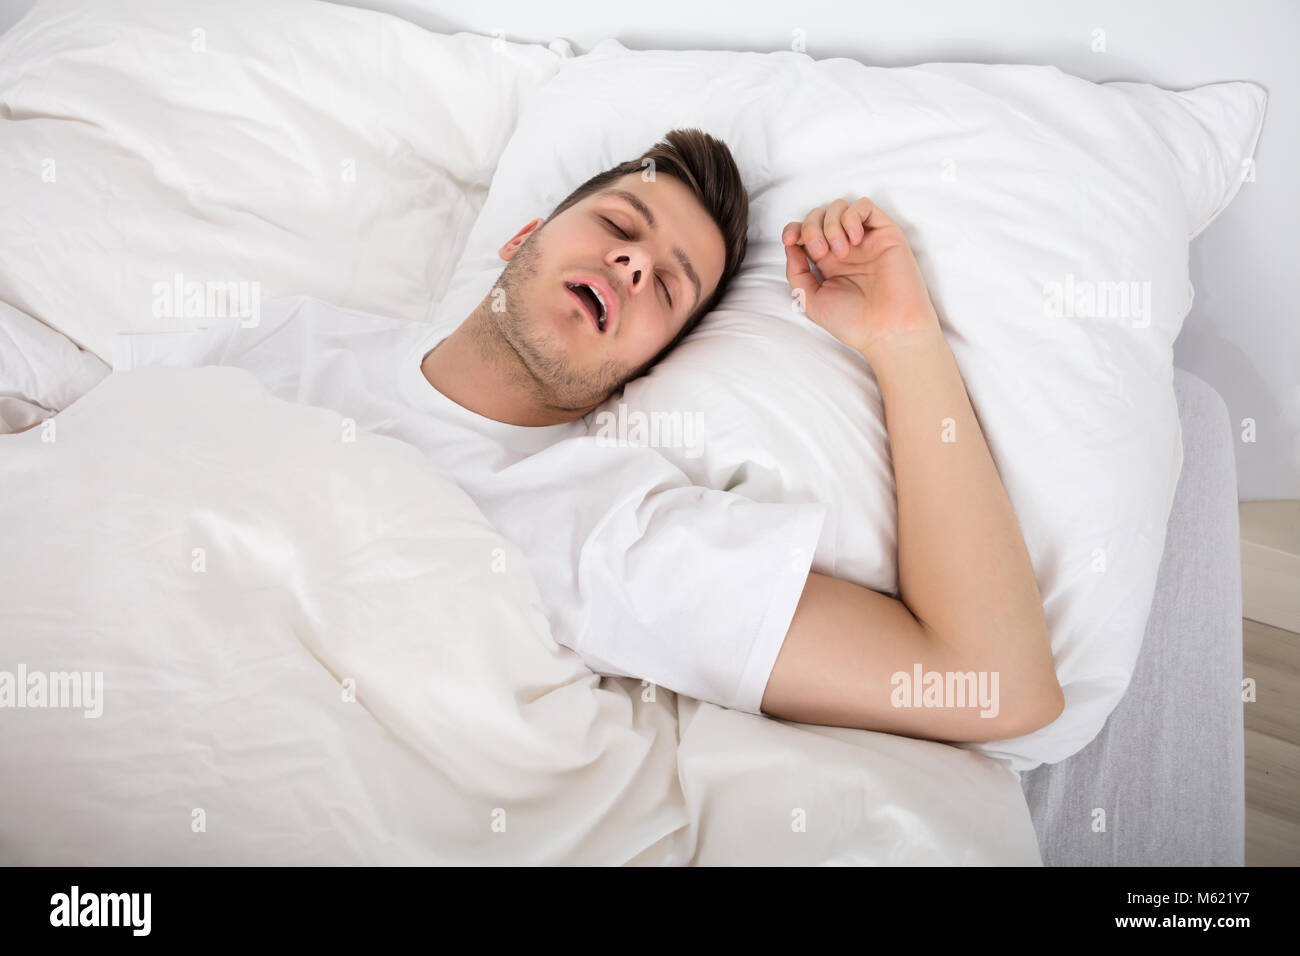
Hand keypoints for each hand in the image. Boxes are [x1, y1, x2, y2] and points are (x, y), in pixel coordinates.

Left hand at [782, 197, 940, 359]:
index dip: (794, 229)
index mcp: (827, 264)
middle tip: (820, 253)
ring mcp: (865, 240)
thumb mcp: (811, 299)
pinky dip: (852, 216)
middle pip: (818, 216)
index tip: (790, 240)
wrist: (887, 330)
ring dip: (831, 224)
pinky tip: (854, 239)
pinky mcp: (885, 233)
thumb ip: (796, 272)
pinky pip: (865, 205)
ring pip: (839, 207)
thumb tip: (790, 245)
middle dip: (811, 228)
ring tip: (841, 251)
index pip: (805, 232)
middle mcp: (845, 249)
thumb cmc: (853, 322)